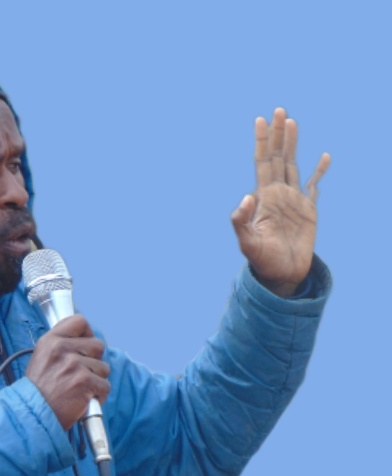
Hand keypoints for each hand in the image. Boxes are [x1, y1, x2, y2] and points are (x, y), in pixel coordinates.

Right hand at [25, 315, 108, 429]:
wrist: (34, 414)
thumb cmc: (39, 390)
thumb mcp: (41, 357)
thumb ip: (60, 345)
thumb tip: (84, 338)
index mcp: (51, 340)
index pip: (79, 322)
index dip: (87, 334)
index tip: (85, 345)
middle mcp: (62, 349)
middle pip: (97, 345)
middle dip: (95, 360)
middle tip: (83, 373)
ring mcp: (74, 365)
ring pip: (103, 367)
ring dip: (96, 380)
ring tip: (80, 388)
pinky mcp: (84, 382)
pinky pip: (105, 385)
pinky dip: (99, 395)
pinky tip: (85, 399)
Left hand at [231, 107, 330, 296]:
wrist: (281, 274)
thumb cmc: (262, 260)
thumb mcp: (247, 242)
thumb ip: (242, 222)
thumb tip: (246, 198)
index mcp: (264, 197)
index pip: (262, 162)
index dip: (261, 141)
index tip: (260, 120)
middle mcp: (277, 193)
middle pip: (277, 157)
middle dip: (277, 134)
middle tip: (278, 110)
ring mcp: (293, 200)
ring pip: (293, 164)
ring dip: (292, 143)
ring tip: (292, 122)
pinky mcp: (308, 210)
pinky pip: (314, 185)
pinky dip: (319, 171)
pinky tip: (324, 156)